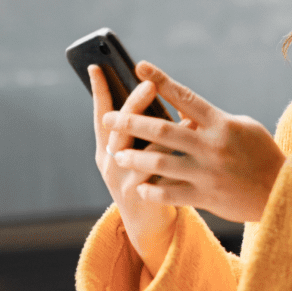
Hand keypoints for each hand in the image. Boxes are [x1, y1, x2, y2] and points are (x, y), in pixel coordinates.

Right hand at [90, 65, 178, 276]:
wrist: (148, 224)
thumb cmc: (145, 178)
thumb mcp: (133, 153)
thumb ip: (139, 129)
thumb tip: (153, 89)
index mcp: (105, 148)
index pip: (100, 114)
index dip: (99, 91)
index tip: (97, 66)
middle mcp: (110, 163)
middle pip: (119, 129)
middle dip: (133, 105)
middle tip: (149, 85)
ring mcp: (125, 181)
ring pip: (140, 151)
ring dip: (161, 129)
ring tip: (182, 113)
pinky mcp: (144, 197)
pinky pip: (162, 172)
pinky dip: (178, 154)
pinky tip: (194, 141)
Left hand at [102, 61, 285, 223]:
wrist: (282, 192)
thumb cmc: (262, 155)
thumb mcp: (242, 127)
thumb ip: (210, 119)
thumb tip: (180, 107)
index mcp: (222, 124)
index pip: (185, 96)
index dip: (160, 80)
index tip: (139, 67)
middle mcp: (212, 146)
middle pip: (162, 128)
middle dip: (131, 121)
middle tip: (109, 117)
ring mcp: (207, 173)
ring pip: (159, 161)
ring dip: (133, 156)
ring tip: (116, 153)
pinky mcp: (206, 197)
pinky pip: (169, 193)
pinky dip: (150, 189)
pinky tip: (138, 186)